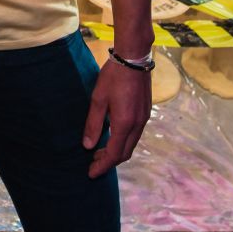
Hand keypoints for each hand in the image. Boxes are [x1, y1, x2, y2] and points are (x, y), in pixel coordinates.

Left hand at [83, 55, 152, 177]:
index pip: (113, 154)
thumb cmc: (113, 77)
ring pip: (131, 144)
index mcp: (124, 124)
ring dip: (116, 151)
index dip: (102, 166)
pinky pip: (135, 135)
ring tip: (99, 151)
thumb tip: (87, 146)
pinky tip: (112, 135)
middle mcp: (137, 125)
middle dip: (109, 162)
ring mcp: (144, 119)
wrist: (134, 58)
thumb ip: (93, 124)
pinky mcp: (145, 112)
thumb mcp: (98, 99)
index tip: (91, 173)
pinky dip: (123, 141)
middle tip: (93, 163)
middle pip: (125, 153)